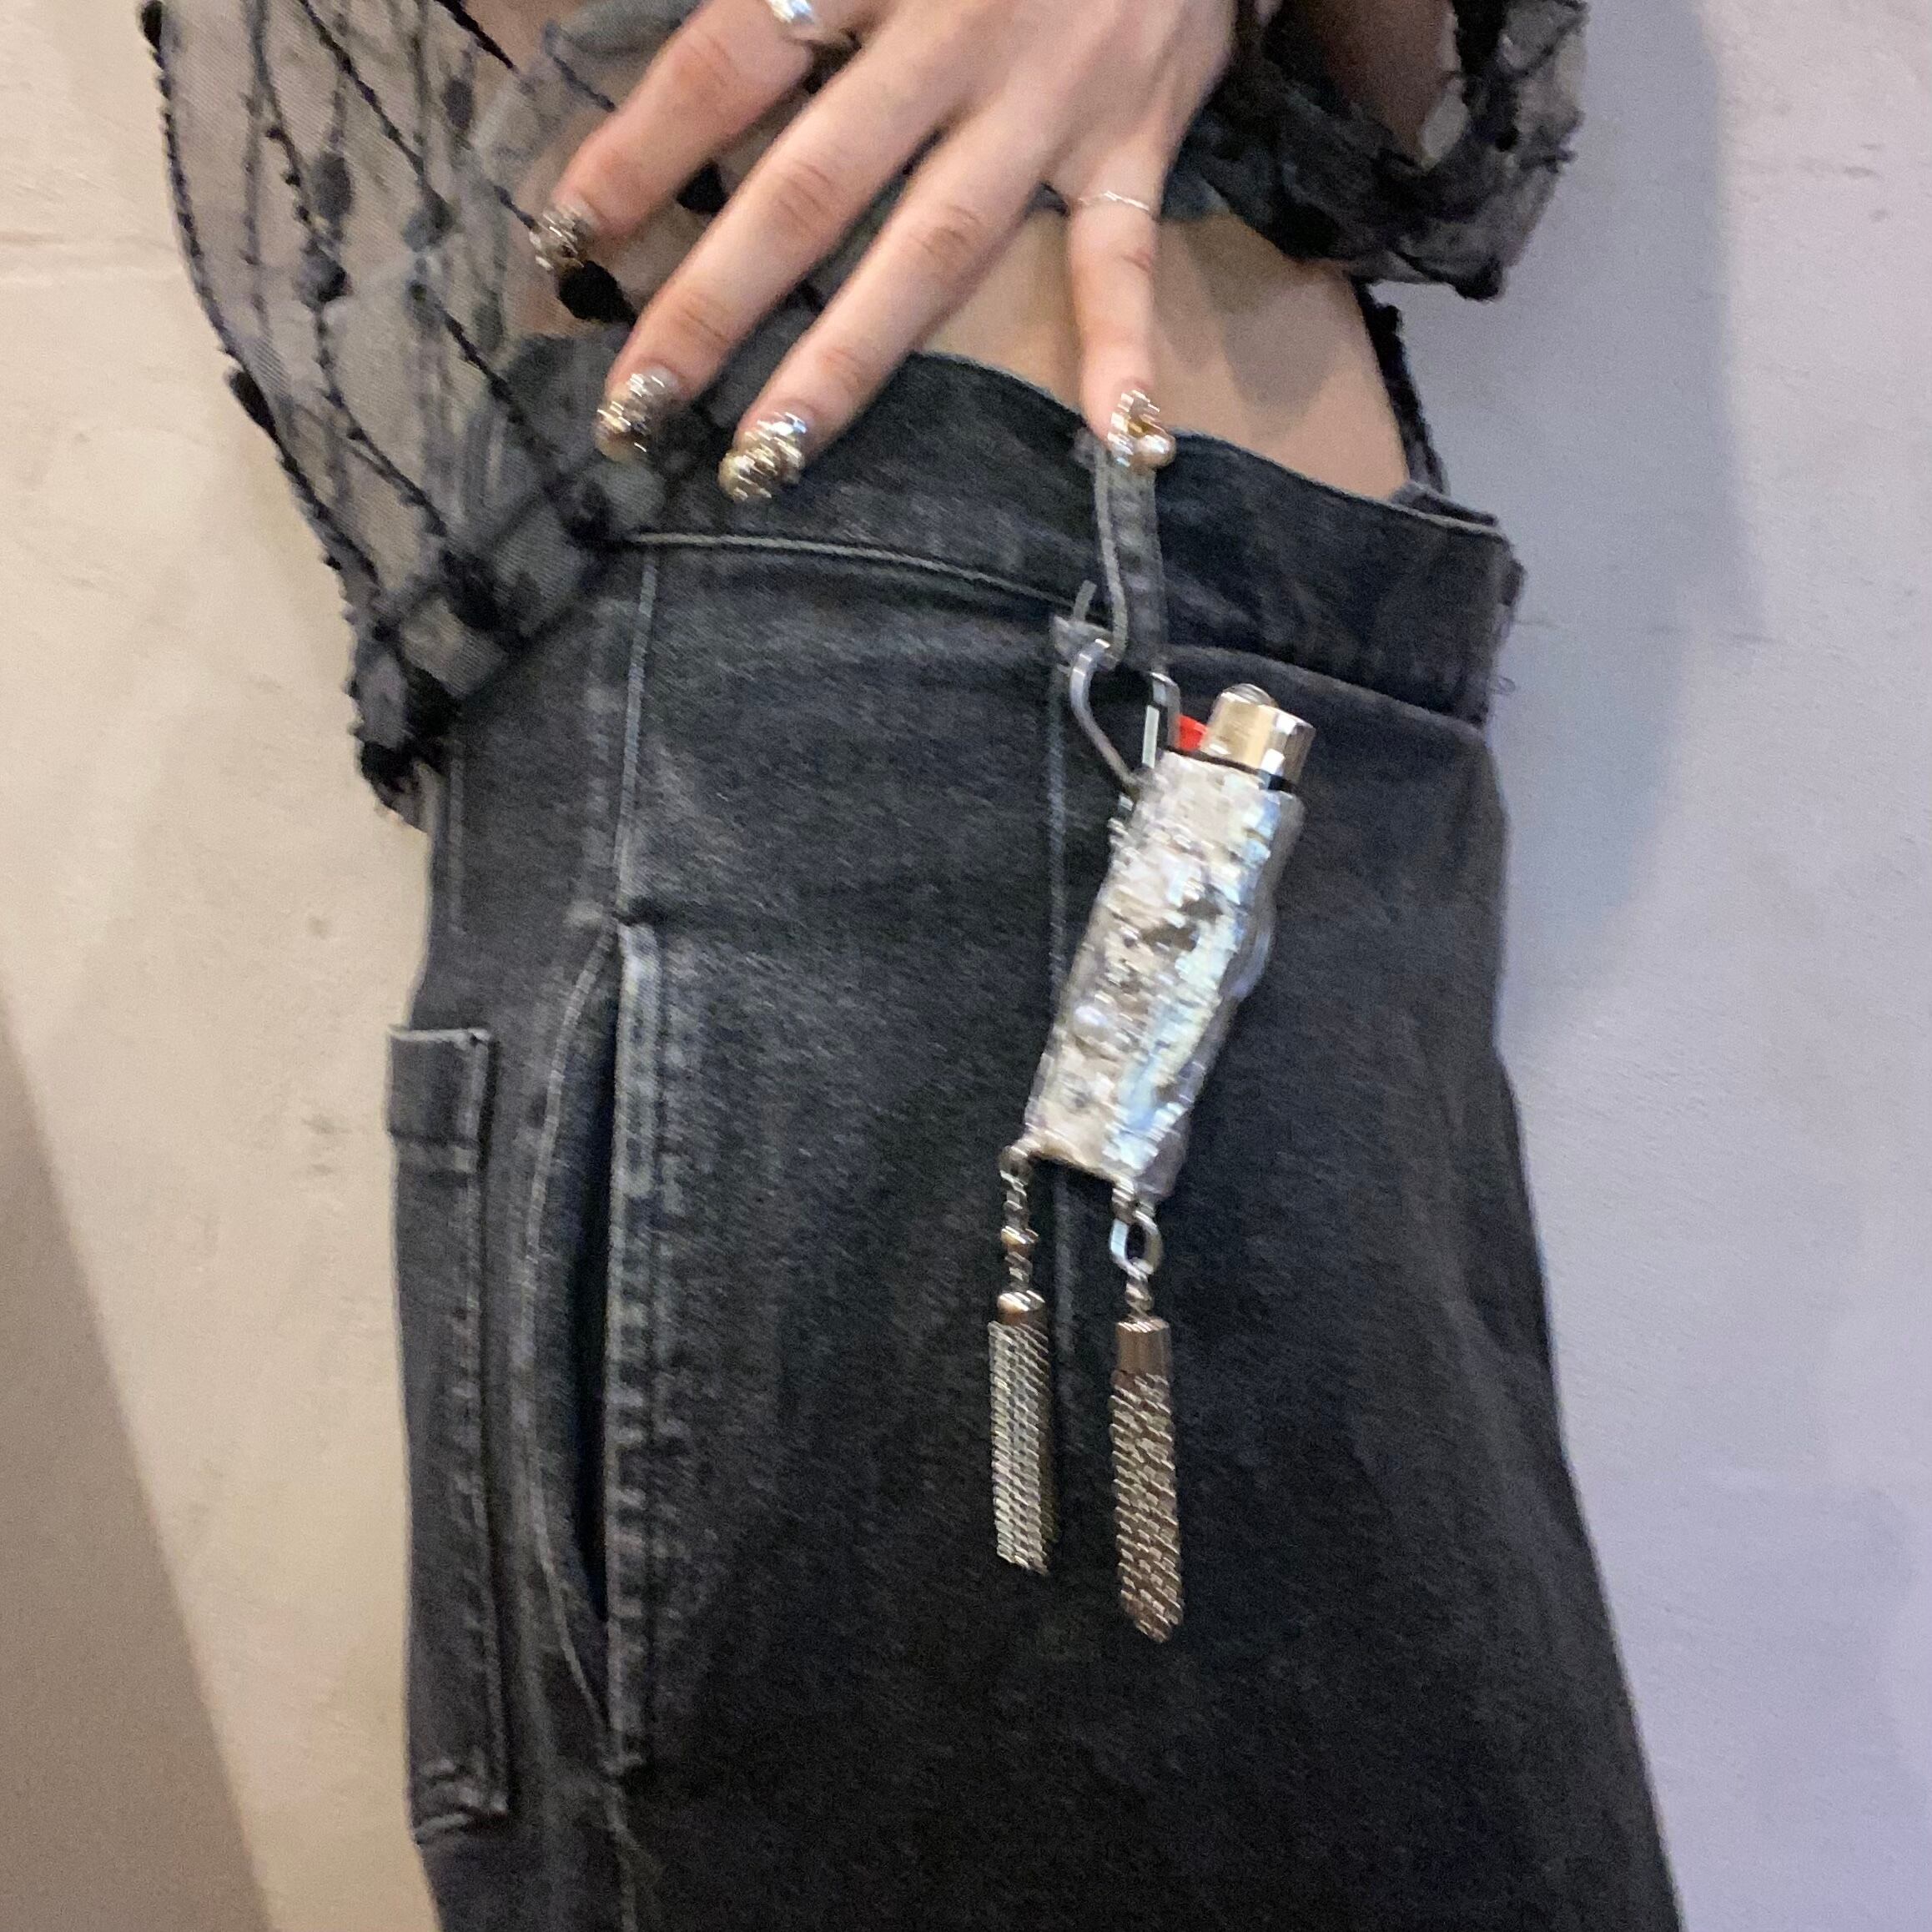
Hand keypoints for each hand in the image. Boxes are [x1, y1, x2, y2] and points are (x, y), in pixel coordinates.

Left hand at [537, 0, 1237, 493]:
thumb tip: (681, 53)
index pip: (725, 67)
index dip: (638, 157)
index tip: (565, 247)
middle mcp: (950, 38)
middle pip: (811, 188)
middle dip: (714, 304)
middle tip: (634, 410)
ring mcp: (1045, 100)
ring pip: (937, 246)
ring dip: (848, 361)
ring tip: (768, 461)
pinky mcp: (1134, 134)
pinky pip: (1126, 253)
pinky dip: (1127, 344)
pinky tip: (1125, 440)